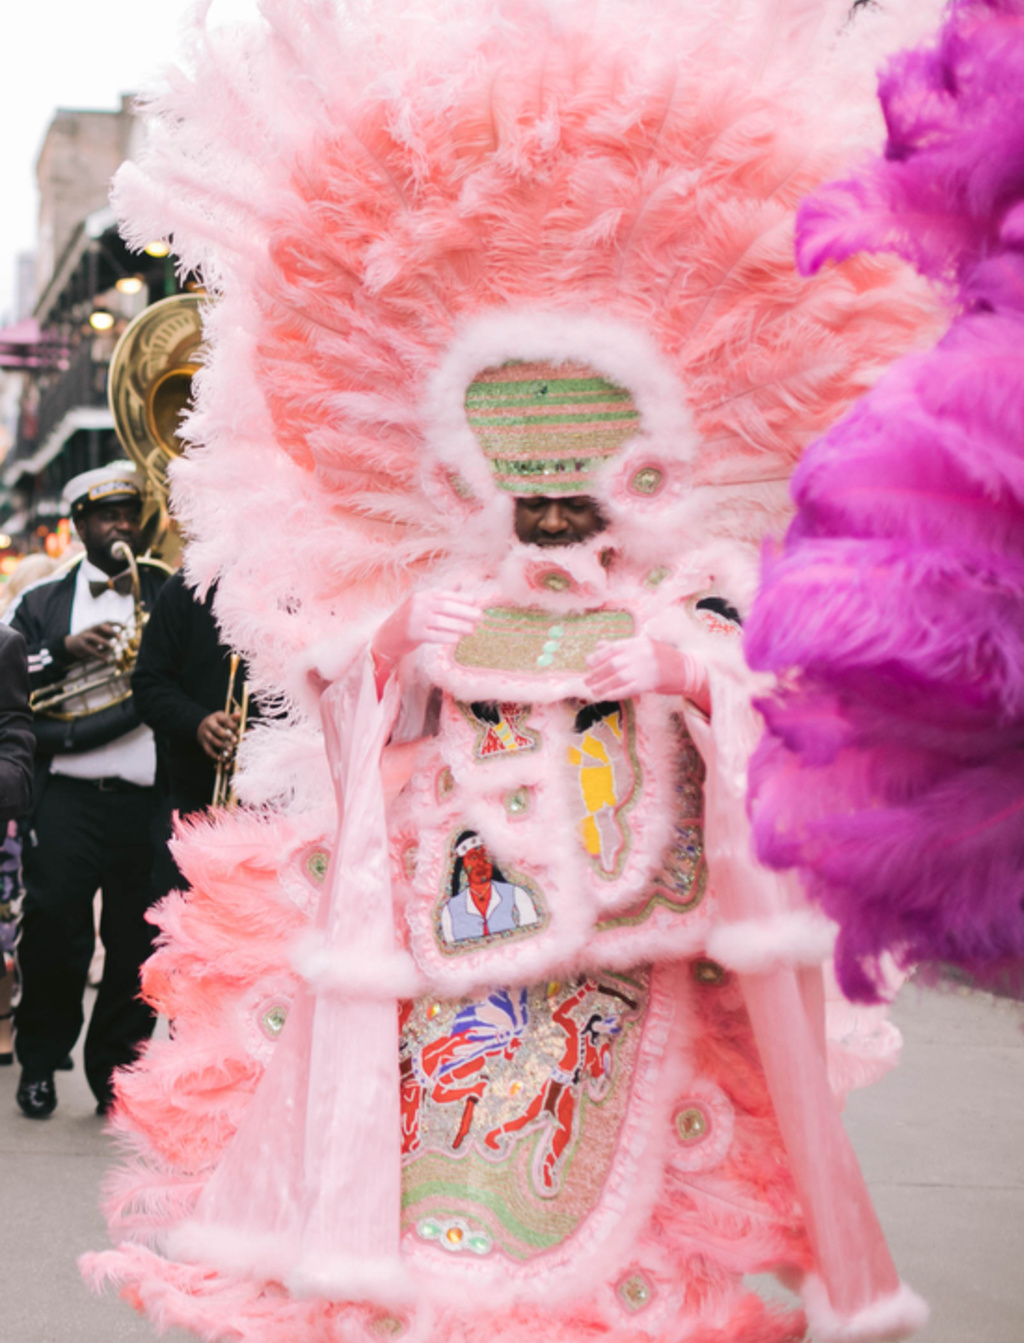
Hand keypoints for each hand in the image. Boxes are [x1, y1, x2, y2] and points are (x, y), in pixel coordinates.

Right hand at [64, 623, 119, 662]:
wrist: (72, 644)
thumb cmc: (89, 640)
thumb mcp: (99, 636)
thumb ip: (108, 636)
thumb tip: (119, 638)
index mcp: (96, 627)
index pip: (107, 622)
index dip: (116, 623)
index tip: (125, 626)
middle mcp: (91, 629)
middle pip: (101, 627)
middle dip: (110, 631)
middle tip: (119, 637)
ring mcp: (85, 636)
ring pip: (95, 637)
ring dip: (104, 642)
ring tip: (113, 647)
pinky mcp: (81, 644)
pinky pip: (90, 650)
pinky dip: (98, 655)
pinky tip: (105, 660)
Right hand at [197, 710, 239, 760]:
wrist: (201, 726)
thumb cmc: (218, 722)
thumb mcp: (224, 717)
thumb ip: (232, 718)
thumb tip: (239, 714)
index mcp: (216, 717)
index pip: (225, 720)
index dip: (232, 726)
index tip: (238, 732)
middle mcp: (209, 725)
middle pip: (217, 730)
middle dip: (226, 736)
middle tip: (235, 741)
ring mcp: (205, 734)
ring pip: (213, 740)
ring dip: (222, 746)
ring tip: (230, 750)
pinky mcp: (203, 743)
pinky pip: (208, 750)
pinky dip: (215, 756)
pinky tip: (222, 759)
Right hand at [372, 591, 481, 669]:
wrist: (386, 636)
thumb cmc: (409, 620)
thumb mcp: (422, 605)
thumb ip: (440, 596)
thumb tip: (461, 584)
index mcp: (422, 595)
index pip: (445, 594)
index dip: (461, 598)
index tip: (475, 602)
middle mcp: (418, 605)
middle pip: (446, 607)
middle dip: (465, 612)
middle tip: (480, 616)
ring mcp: (415, 619)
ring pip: (442, 622)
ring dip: (460, 626)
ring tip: (473, 630)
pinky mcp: (413, 634)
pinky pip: (434, 635)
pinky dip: (447, 637)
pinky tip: (457, 639)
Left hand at [584, 636, 708, 709]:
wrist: (687, 670)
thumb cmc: (664, 658)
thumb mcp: (644, 647)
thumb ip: (622, 647)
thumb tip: (599, 646)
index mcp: (638, 642)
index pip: (612, 649)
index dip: (598, 657)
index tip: (588, 664)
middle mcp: (640, 654)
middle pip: (612, 665)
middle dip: (597, 674)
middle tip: (587, 681)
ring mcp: (645, 669)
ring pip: (617, 678)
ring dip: (602, 685)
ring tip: (593, 690)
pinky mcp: (649, 683)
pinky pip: (627, 689)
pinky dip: (614, 693)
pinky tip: (606, 696)